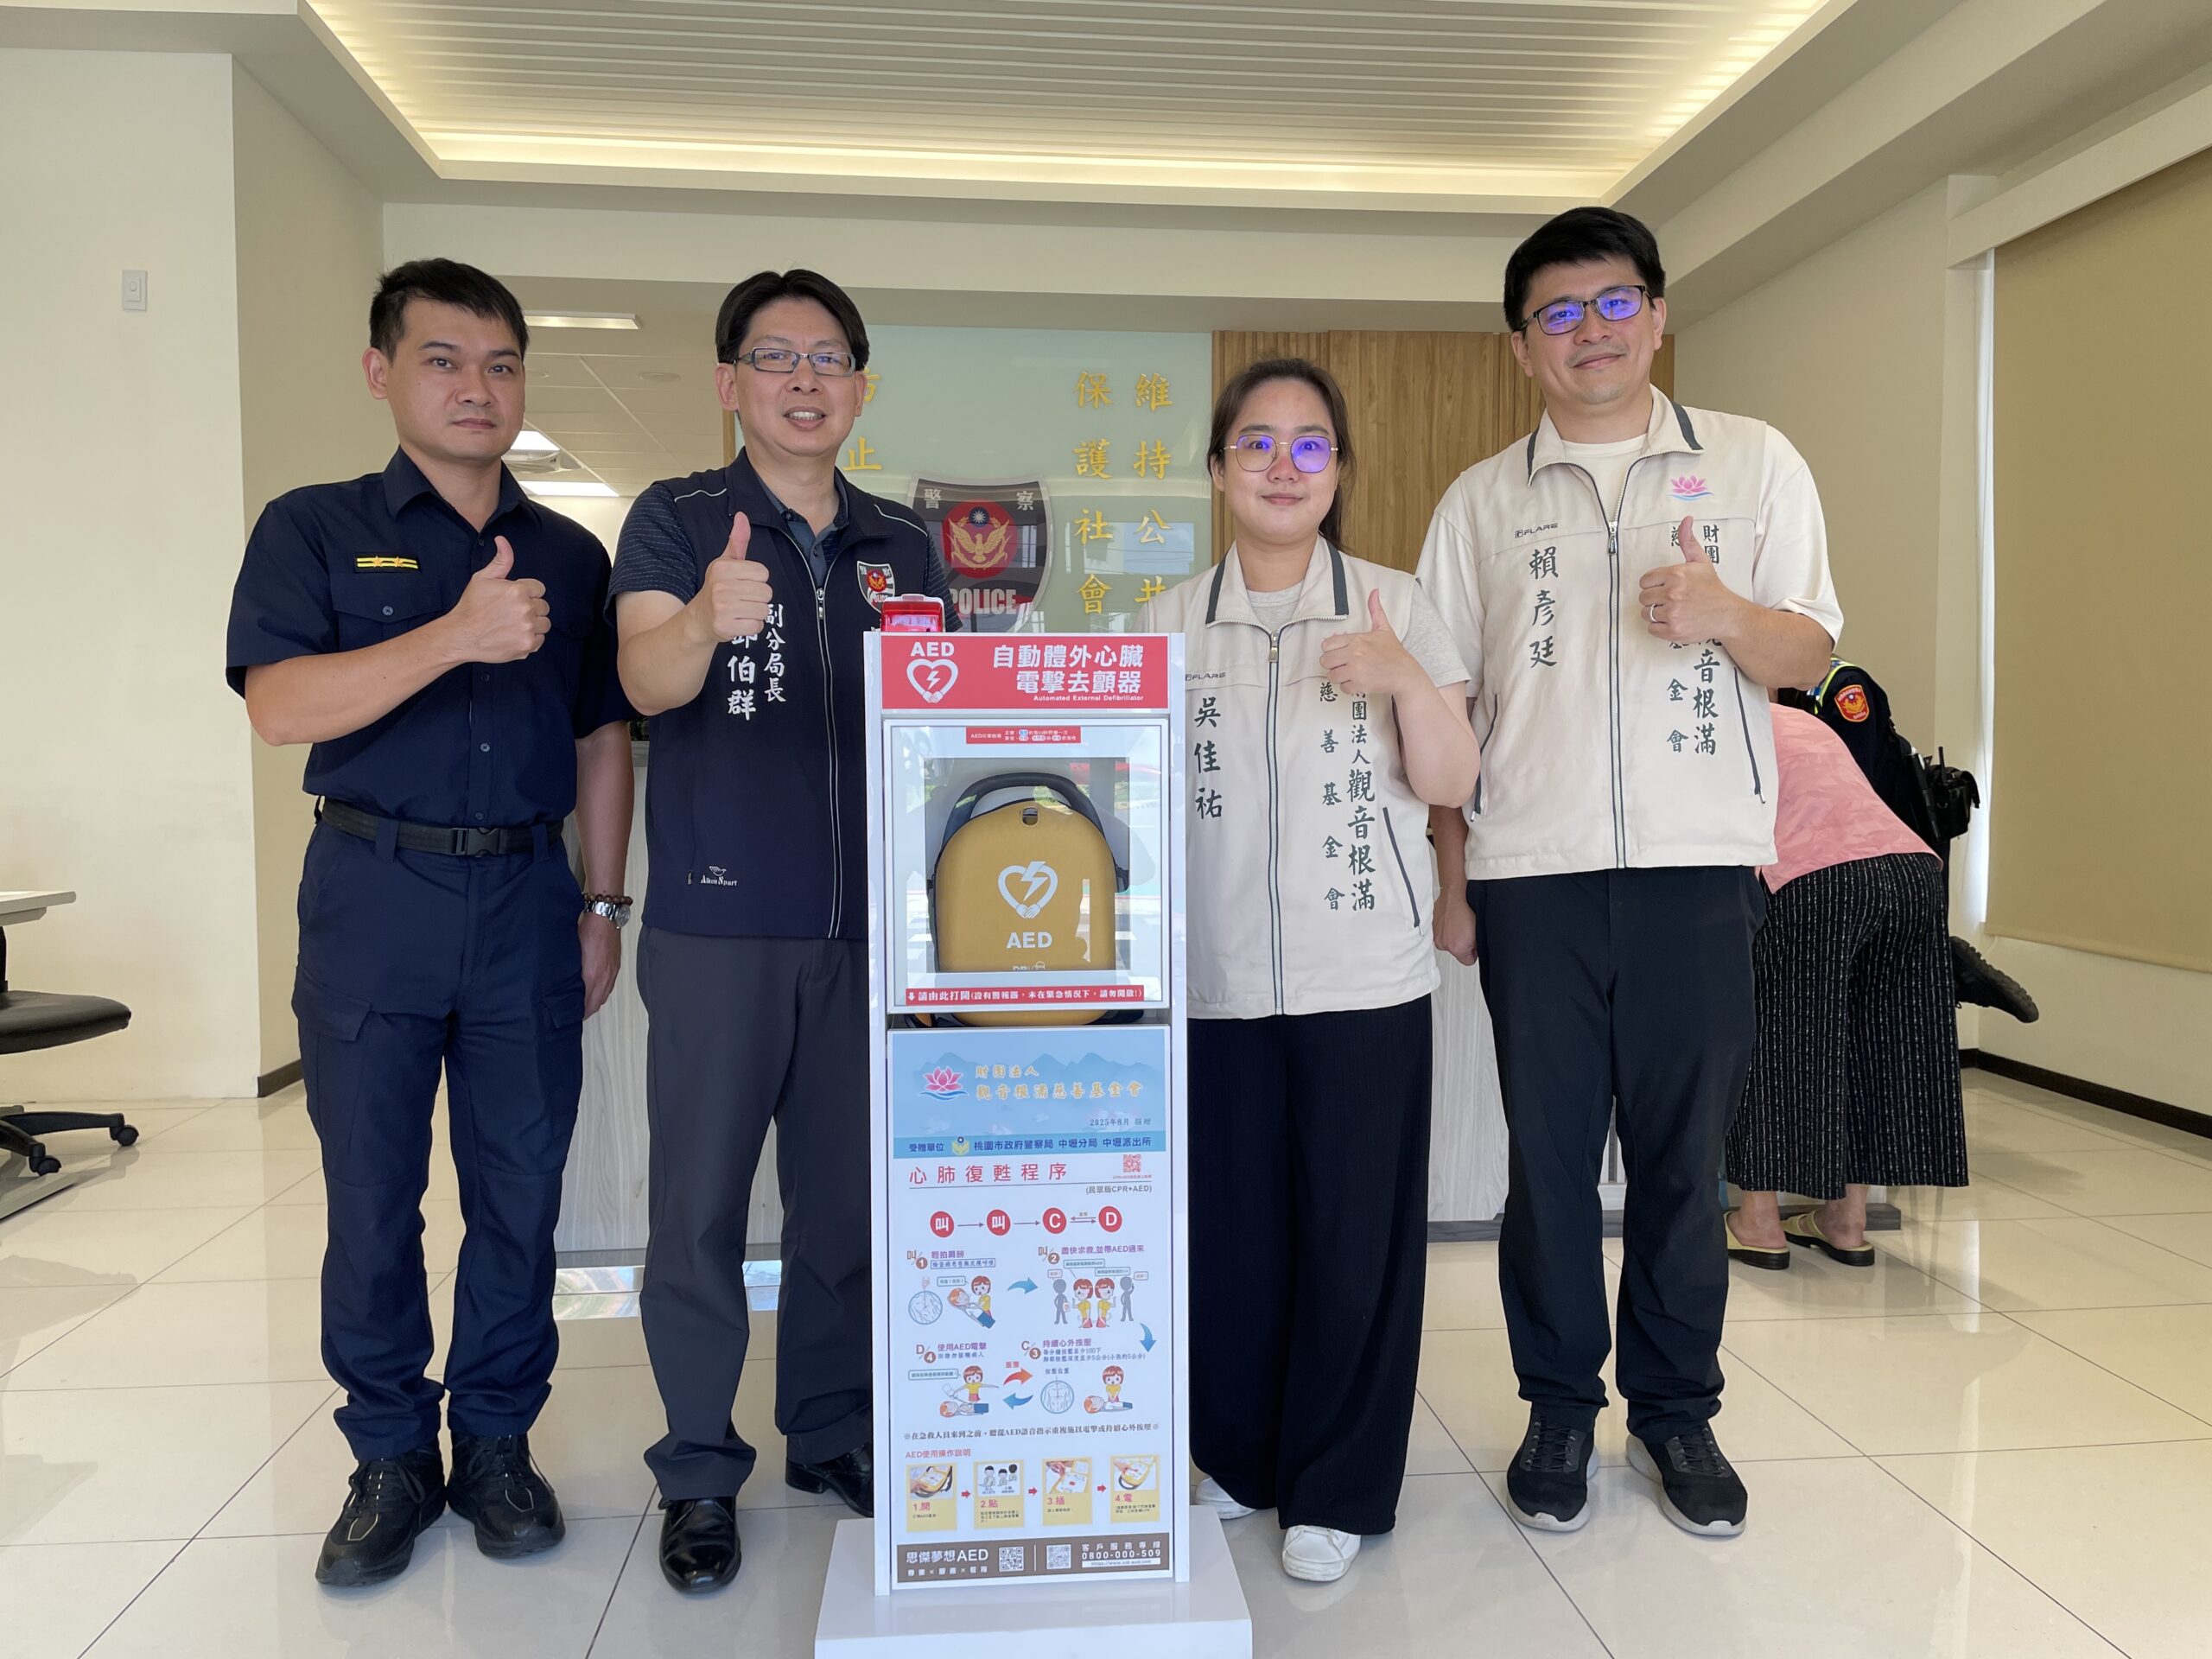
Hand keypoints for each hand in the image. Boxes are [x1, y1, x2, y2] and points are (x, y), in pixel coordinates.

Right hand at [442, 537, 548, 662]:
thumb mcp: (483, 578)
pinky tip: (514, 635)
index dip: (527, 593)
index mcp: (518, 590)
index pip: (539, 589)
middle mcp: (526, 609)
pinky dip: (530, 639)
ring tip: (514, 624)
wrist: (461, 635)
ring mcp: (528, 629)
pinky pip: (540, 640)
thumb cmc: (471, 606)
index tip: (514, 599)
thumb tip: (502, 540)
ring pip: (545, 623)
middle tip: (511, 612)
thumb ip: (501, 560)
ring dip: (534, 623)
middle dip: (531, 607)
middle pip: (544, 606)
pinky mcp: (527, 645)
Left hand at [579, 912, 620, 1017]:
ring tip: (585, 1004)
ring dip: (594, 1003)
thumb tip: (566, 986)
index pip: (586, 1004)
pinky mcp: (615, 968)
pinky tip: (596, 989)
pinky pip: (609, 987)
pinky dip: (602, 993)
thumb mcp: (574, 954)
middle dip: (586, 1011)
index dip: (578, 1013)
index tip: (571, 1016)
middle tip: (576, 1014)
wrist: (606, 919)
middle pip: (595, 1004)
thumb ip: (572, 973)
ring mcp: (611, 974)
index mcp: (592, 977)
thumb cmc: (588, 932)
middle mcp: (604, 978)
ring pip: (603, 997)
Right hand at [685, 512, 772, 643]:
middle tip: (742, 600)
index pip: (763, 573)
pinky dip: (751, 627)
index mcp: (723, 567)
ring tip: (740, 611)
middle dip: (758, 598)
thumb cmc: (717, 588)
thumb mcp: (725, 562)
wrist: (699, 619)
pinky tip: (738, 622)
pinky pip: (757, 627)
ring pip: (764, 611)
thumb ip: (738, 541)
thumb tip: (742, 516)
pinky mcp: (725, 626)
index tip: (742, 584)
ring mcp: (722, 607)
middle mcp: (721, 585)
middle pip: (767, 593)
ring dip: (756, 613)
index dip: (757, 580)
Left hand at [1320, 590, 1421, 698]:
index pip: (1327, 644)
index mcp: (1357, 640)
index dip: (1330, 650)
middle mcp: (1354, 654)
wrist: (1405, 673)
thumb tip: (1374, 593)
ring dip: (1339, 676)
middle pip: (1325, 661)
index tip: (1338, 653)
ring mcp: (1356, 670)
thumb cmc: (1394, 654)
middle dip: (1332, 664)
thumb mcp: (1383, 629)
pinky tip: (1356, 682)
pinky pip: (1343, 688)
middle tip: (1342, 664)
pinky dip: (1348, 687)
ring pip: (1331, 675)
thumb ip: (1375, 610)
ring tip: (1349, 674)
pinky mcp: (1359, 684)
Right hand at [1433, 888, 1476, 965]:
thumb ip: (1478, 946)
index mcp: (1457, 948)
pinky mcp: (1432, 928)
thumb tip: (1476, 950)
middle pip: (1457, 951)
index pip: (1468, 961)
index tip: (1474, 944)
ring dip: (1453, 935)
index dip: (1474, 952)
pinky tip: (1452, 920)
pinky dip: (1446, 928)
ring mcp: (1437, 936)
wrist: (1455, 894)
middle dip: (1462, 943)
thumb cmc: (1468, 908)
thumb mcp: (1480, 930)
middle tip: (1467, 931)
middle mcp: (1444, 944)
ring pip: (1448, 942)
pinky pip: (1442, 933)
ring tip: (1459, 923)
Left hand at [1639, 516, 1746, 642]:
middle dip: (1654, 598)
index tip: (1663, 587)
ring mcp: (1672, 613)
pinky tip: (1672, 621)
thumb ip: (1688, 541)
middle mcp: (1672, 593)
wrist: (1728, 614)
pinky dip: (1659, 627)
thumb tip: (1686, 520)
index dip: (1653, 584)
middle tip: (1669, 599)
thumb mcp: (1700, 561)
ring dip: (1656, 613)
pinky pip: (1652, 628)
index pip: (1645, 581)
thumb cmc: (1712, 589)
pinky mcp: (1673, 630)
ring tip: (1672, 610)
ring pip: (1646, 613)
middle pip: (1643, 597)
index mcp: (1676, 574)